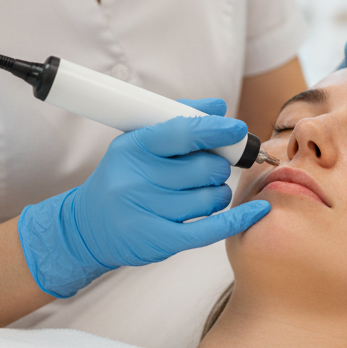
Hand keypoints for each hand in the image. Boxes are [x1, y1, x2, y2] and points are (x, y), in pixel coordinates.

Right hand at [18, 98, 269, 297]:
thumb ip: (179, 121)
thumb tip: (218, 107)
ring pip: (210, 198)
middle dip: (217, 168)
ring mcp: (147, 211)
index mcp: (134, 147)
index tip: (237, 130)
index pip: (182, 133)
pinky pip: (210, 229)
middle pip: (205, 169)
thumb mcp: (139, 143)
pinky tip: (258, 211)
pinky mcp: (159, 240)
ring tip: (204, 192)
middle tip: (211, 170)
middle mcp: (137, 179)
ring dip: (218, 194)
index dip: (215, 130)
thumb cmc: (123, 177)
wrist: (88, 226)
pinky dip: (238, 219)